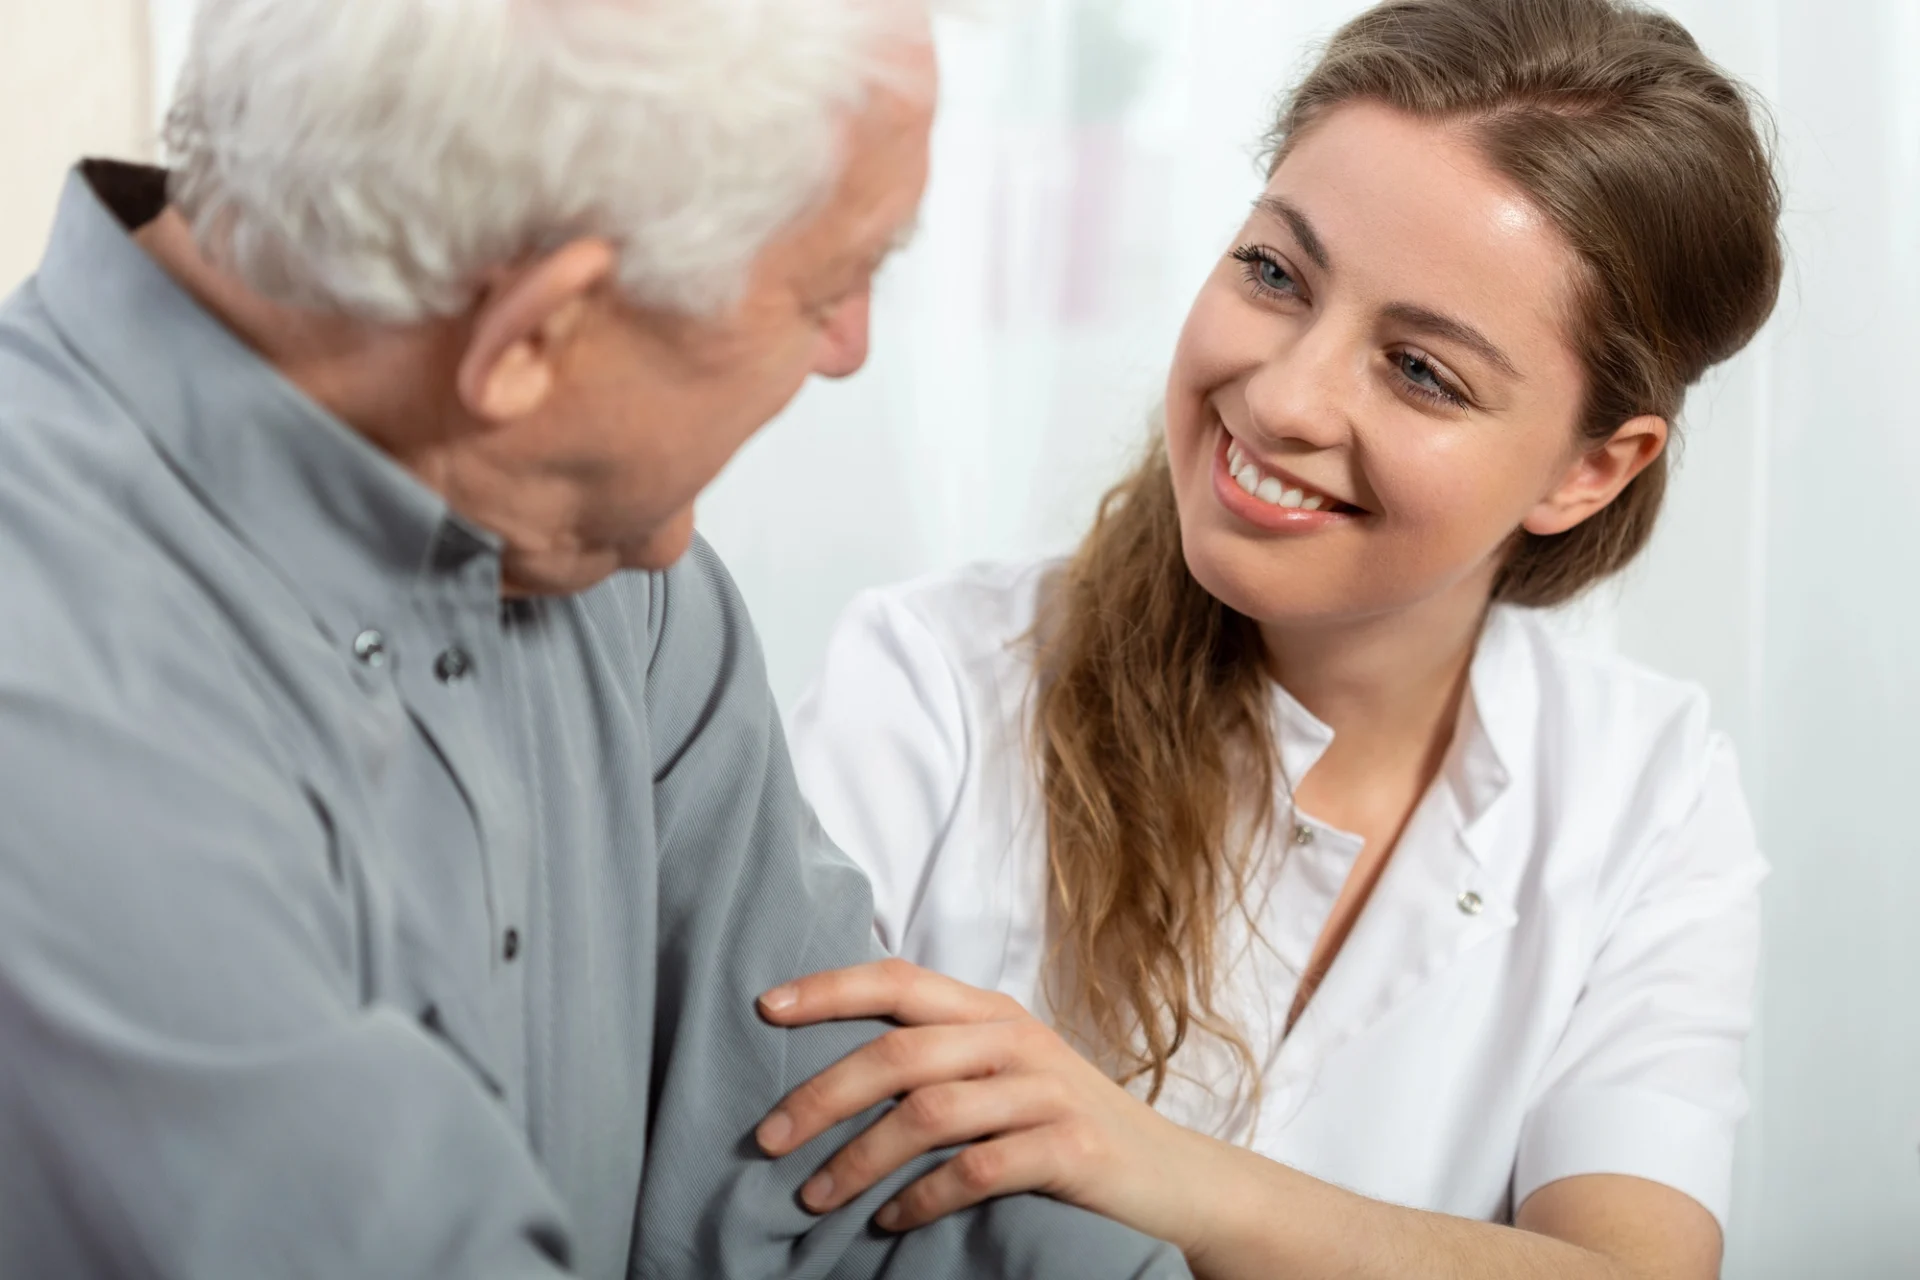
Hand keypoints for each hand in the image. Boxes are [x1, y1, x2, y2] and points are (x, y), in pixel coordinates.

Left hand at [754, 958, 1212, 1246]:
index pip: (900, 980)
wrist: (1177, 1181)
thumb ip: (941, 1061)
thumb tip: (830, 1076)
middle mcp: (1017, 1040)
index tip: (764, 1007)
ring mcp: (1047, 1093)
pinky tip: (892, 1223)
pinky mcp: (1072, 1149)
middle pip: (900, 1051)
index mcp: (992, 1013)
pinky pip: (978, 1170)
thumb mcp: (1007, 1076)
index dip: (830, 988)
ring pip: (929, 1112)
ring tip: (816, 1198)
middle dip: (823, 1094)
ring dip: (859, 1159)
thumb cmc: (1068, 1129)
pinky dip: (923, 1199)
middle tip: (768, 1139)